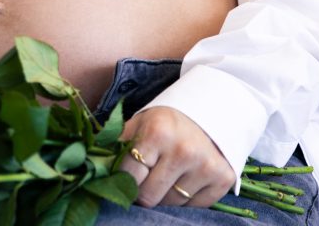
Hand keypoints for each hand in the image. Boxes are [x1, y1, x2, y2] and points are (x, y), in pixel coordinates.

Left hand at [118, 106, 235, 207]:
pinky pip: (194, 206)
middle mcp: (183, 150)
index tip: (124, 176)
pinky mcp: (223, 178)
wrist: (209, 112)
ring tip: (164, 177)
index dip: (123, 179)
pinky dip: (185, 199)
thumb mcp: (138, 124)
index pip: (129, 176)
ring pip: (171, 204)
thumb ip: (116, 145)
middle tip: (144, 179)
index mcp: (157, 133)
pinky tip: (184, 180)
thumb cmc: (165, 122)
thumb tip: (95, 168)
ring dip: (163, 196)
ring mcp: (206, 166)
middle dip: (142, 191)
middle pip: (149, 197)